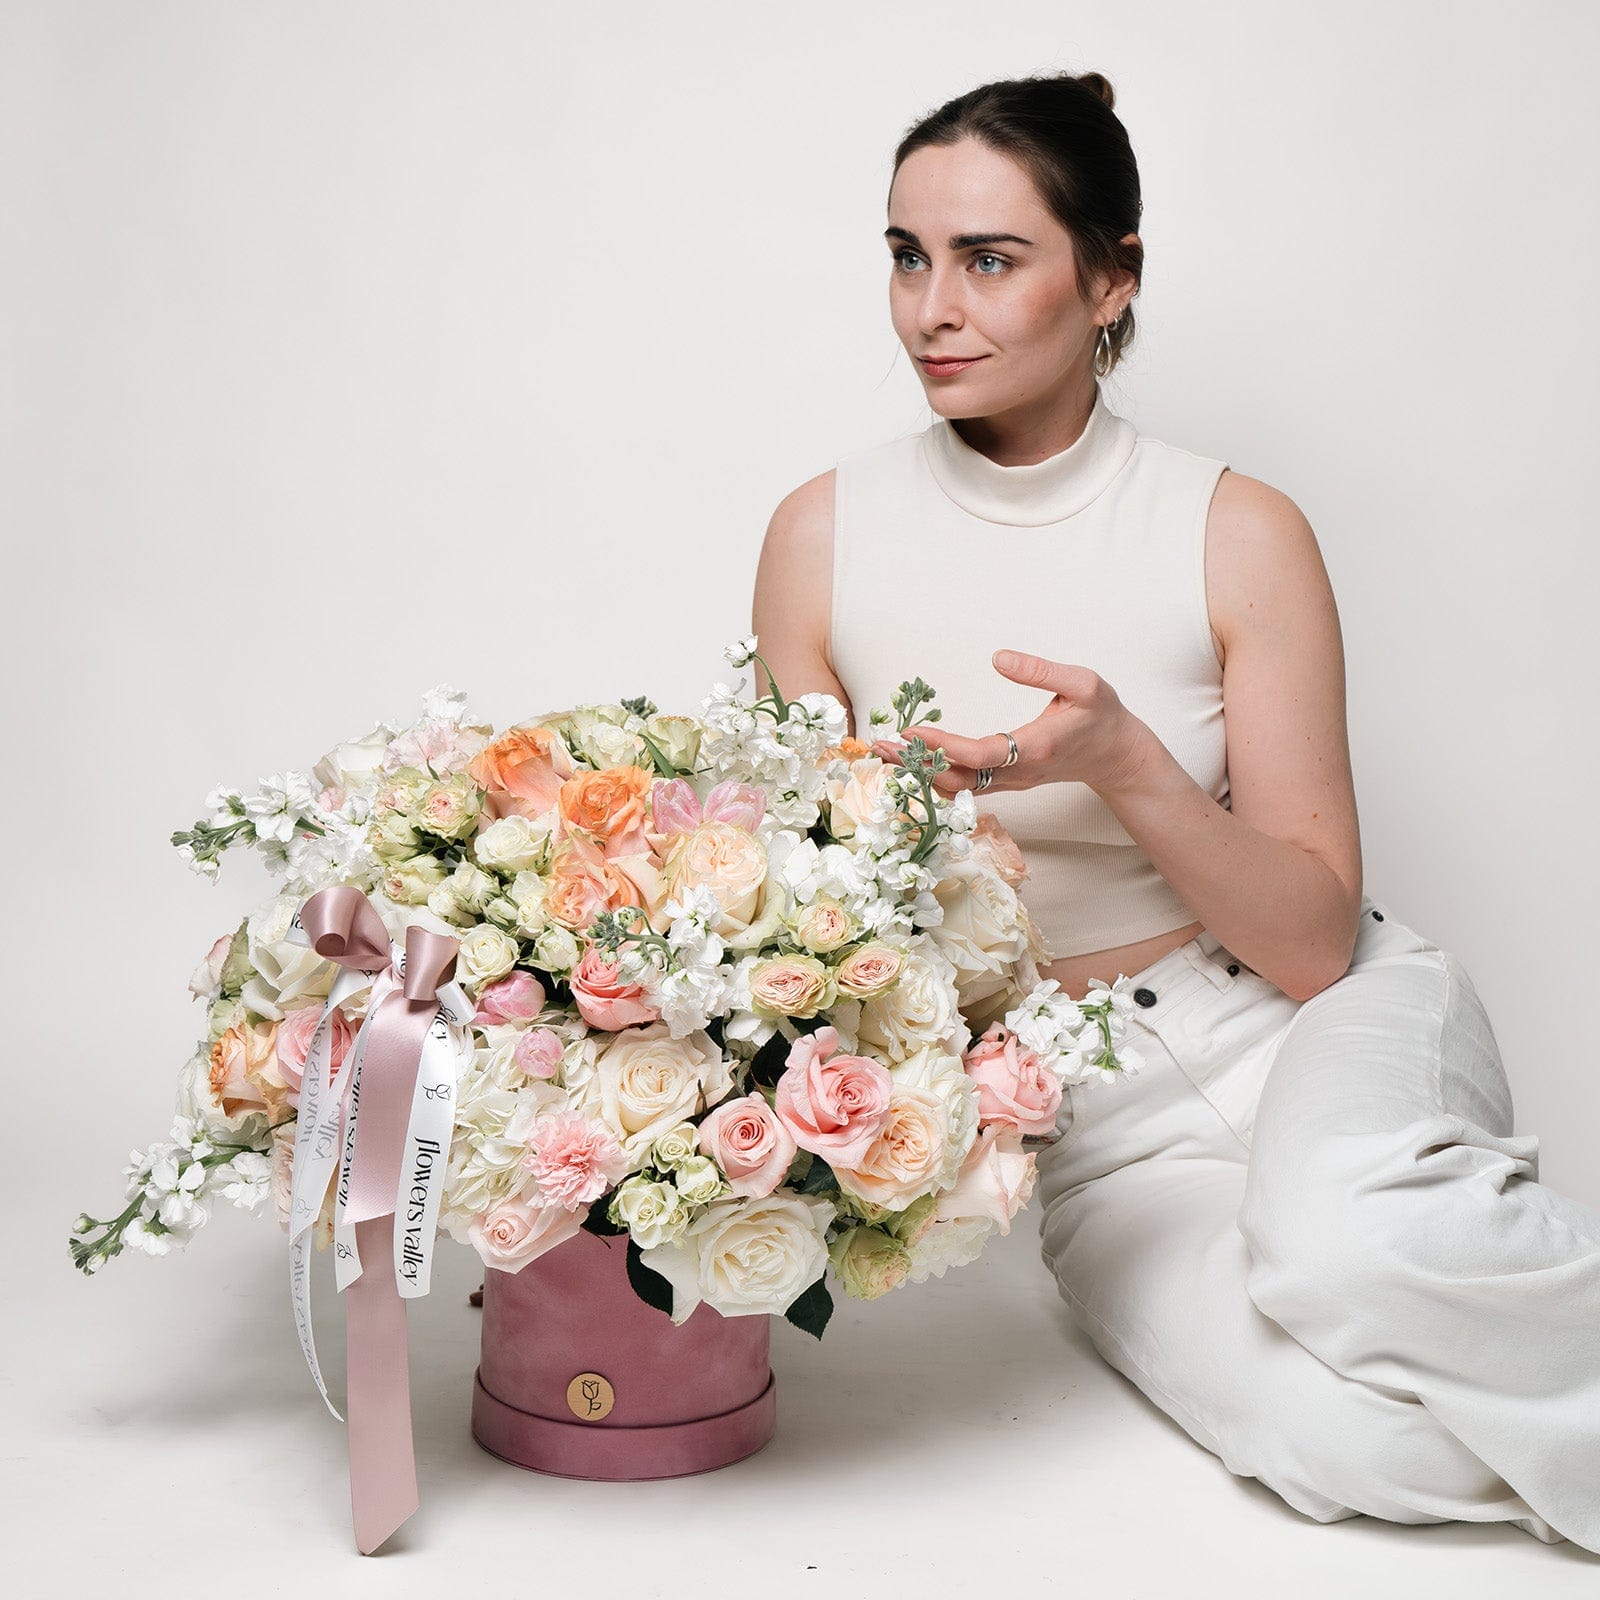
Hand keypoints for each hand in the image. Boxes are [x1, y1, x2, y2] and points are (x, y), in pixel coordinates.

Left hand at [870, 650, 1150, 798]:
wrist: (1116, 754)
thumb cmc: (1101, 714)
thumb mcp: (1083, 683)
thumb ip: (1041, 670)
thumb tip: (997, 657)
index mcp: (1036, 748)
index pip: (981, 754)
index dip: (944, 746)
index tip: (912, 732)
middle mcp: (1019, 773)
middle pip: (959, 779)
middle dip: (917, 764)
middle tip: (879, 746)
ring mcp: (1011, 782)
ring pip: (958, 787)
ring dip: (920, 772)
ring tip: (886, 751)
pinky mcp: (1006, 783)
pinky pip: (965, 786)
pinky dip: (935, 774)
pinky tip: (912, 758)